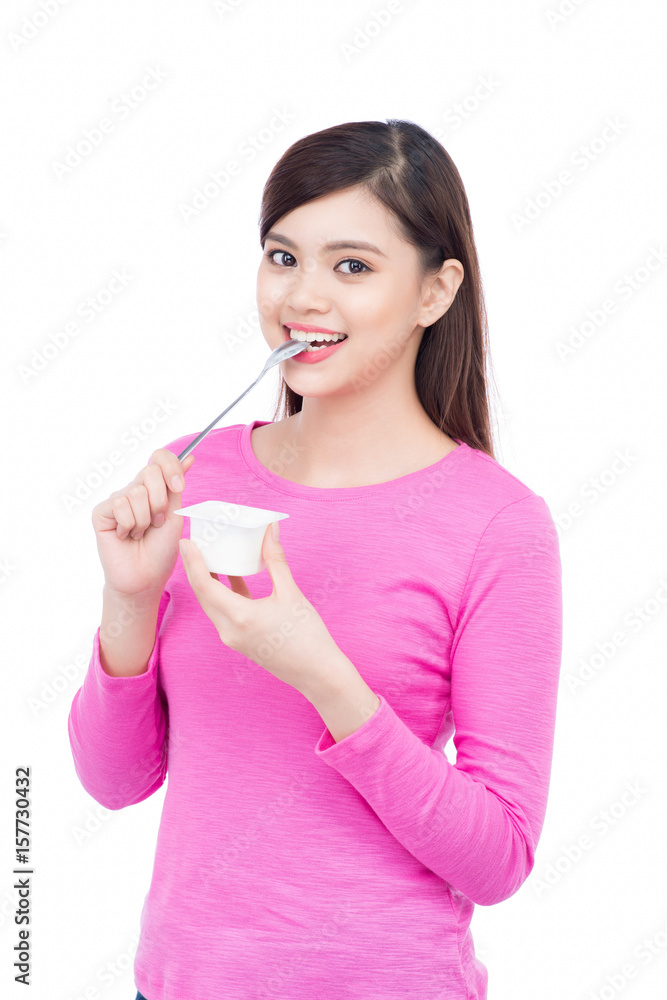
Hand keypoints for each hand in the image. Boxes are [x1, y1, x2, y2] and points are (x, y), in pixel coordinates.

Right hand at [92, 449, 195, 598]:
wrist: (145, 577)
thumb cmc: (161, 549)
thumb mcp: (175, 514)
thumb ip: (176, 486)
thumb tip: (189, 457)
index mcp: (153, 487)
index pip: (159, 457)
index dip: (171, 467)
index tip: (179, 488)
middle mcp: (134, 489)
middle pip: (150, 471)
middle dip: (160, 501)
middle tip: (157, 522)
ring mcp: (117, 499)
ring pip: (136, 492)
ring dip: (145, 519)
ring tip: (140, 533)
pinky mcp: (101, 512)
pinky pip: (120, 505)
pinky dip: (129, 524)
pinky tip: (125, 536)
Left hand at [178, 520, 345, 697]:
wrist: (317, 672)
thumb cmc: (308, 635)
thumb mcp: (291, 593)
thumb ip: (276, 560)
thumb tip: (271, 530)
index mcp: (240, 617)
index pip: (204, 585)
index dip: (192, 561)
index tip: (185, 541)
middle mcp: (229, 630)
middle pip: (202, 594)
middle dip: (194, 568)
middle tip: (193, 543)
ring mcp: (232, 638)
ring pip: (211, 604)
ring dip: (206, 581)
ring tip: (208, 556)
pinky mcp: (239, 640)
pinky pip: (222, 612)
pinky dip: (222, 593)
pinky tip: (231, 576)